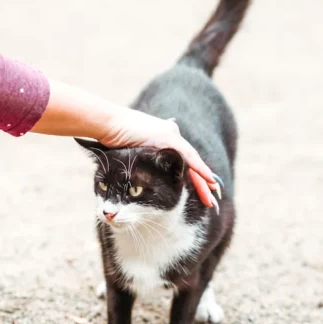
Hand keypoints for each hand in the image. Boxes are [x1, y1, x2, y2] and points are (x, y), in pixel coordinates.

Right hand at [99, 108, 222, 208]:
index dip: (194, 175)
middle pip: (191, 161)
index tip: (204, 189)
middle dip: (203, 181)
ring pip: (193, 160)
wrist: (108, 125)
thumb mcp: (132, 154)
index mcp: (163, 138)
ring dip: (204, 179)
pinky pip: (188, 156)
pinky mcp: (168, 137)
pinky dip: (199, 169)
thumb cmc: (114, 139)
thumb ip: (142, 160)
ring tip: (213, 193)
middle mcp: (171, 134)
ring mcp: (170, 135)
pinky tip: (208, 179)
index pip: (183, 160)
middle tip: (213, 198)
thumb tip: (140, 177)